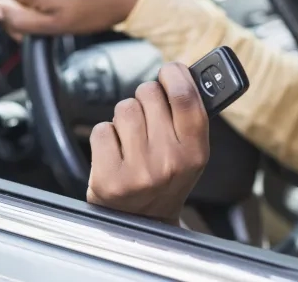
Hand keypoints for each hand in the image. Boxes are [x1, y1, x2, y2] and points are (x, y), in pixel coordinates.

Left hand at [86, 63, 208, 224]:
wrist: (144, 228)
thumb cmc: (168, 181)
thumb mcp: (191, 153)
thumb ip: (190, 116)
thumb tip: (181, 72)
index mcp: (196, 152)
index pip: (185, 97)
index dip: (175, 74)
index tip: (170, 70)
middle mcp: (169, 162)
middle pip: (149, 95)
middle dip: (146, 98)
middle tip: (149, 116)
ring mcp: (138, 172)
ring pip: (124, 108)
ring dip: (125, 117)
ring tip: (132, 138)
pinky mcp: (109, 180)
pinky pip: (101, 129)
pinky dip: (106, 137)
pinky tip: (117, 153)